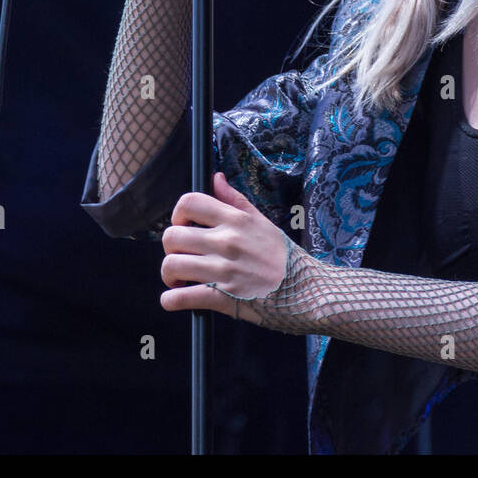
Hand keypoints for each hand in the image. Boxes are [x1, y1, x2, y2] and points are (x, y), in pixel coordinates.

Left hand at [159, 171, 290, 323]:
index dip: (178, 214)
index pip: (189, 202)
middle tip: (181, 256)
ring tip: (179, 280)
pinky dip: (170, 300)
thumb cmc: (284, 257)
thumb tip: (216, 177)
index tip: (184, 226)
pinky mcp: (222, 299)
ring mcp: (223, 271)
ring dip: (169, 275)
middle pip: (172, 235)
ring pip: (171, 266)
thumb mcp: (263, 221)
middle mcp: (226, 242)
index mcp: (235, 221)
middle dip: (170, 248)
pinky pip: (181, 298)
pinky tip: (175, 299)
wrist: (308, 291)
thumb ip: (235, 200)